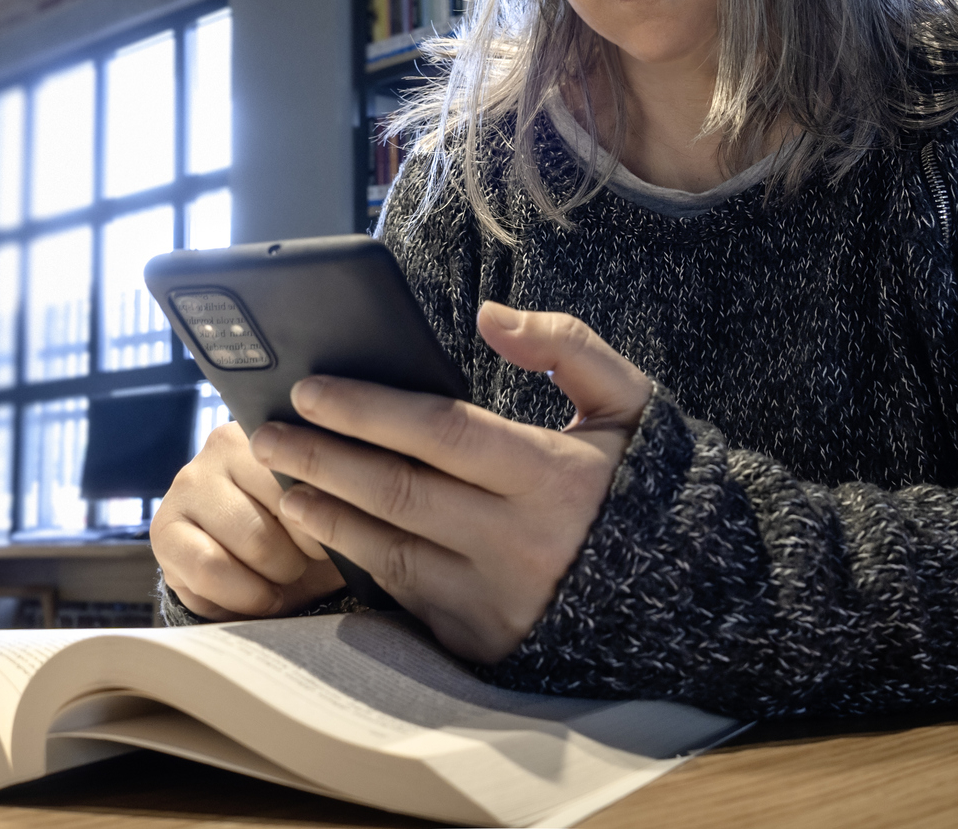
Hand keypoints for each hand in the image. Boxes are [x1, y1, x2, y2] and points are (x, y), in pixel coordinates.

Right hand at [150, 418, 346, 619]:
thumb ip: (338, 497)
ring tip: (282, 579)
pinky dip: (244, 596)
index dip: (329, 518)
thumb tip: (342, 500)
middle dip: (307, 551)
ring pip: (253, 542)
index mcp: (276, 428)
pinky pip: (210, 571)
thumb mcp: (331, 512)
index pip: (311, 470)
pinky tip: (257, 596)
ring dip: (277, 577)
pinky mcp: (163, 530)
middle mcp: (221, 445)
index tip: (331, 539)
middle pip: (287, 509)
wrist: (265, 574)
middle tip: (303, 562)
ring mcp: (186, 485)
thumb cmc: (306, 536)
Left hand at [251, 301, 652, 663]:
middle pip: (397, 492)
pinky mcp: (483, 641)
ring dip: (326, 514)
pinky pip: (407, 596)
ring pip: (388, 551)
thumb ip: (566, 346)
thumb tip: (490, 316)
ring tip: (284, 481)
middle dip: (321, 458)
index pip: (440, 433)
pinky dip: (362, 563)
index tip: (312, 388)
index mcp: (553, 476)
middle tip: (266, 433)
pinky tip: (330, 532)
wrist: (692, 598)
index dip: (368, 409)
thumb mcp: (630, 402)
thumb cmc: (648, 485)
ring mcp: (498, 599)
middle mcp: (520, 543)